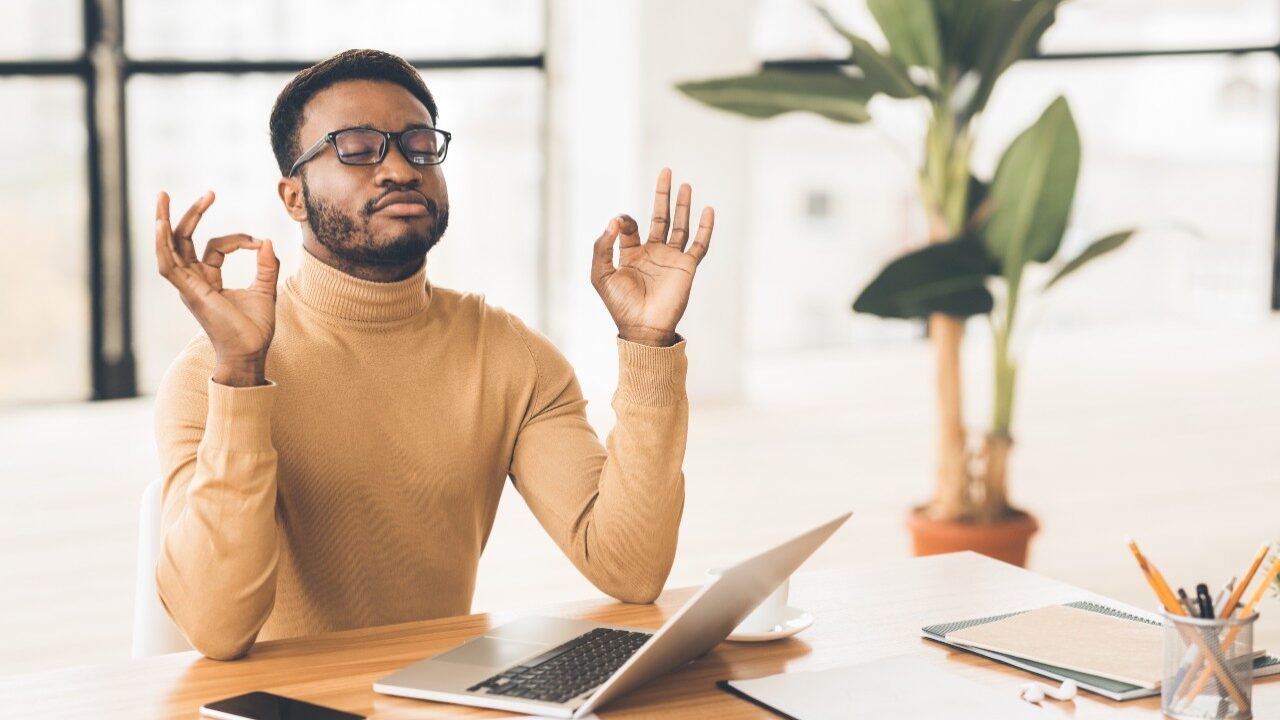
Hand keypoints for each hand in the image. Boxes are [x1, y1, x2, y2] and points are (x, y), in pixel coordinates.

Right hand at [154, 191, 279, 386]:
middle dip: (192, 214)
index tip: (259, 242)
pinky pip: (168, 265)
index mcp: (208, 280)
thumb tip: (266, 241)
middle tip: (209, 193)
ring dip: (164, 221)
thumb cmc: (255, 329)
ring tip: (162, 196)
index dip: (238, 239)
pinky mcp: (188, 292)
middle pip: (185, 240)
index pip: (215, 247)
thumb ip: (266, 266)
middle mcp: (193, 281)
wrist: (250, 353)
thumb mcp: (265, 290)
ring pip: (170, 247)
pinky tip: (161, 224)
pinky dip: (162, 244)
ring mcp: (188, 286)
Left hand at [591, 168, 714, 345]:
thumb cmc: (619, 305)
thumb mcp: (600, 274)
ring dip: (682, 205)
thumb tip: (615, 221)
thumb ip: (602, 246)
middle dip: (662, 195)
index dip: (624, 220)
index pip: (630, 226)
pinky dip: (705, 228)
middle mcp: (653, 253)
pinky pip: (699, 244)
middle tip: (666, 172)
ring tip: (685, 184)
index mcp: (631, 254)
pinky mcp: (686, 267)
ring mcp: (671, 259)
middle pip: (660, 217)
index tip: (620, 224)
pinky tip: (708, 210)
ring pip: (680, 226)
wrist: (642, 328)